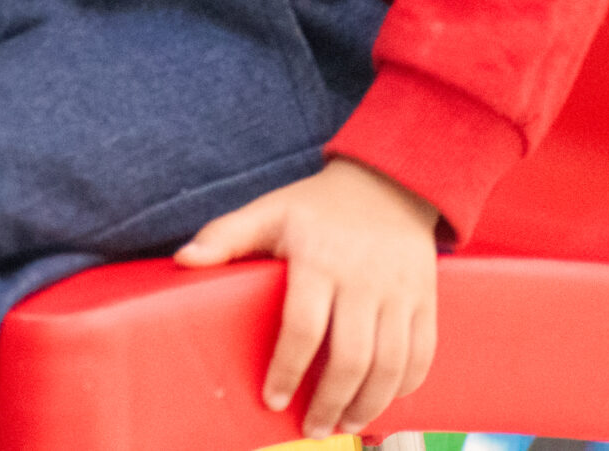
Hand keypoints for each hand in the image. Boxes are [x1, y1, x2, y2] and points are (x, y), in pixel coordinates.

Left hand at [175, 158, 438, 438]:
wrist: (388, 183)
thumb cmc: (317, 205)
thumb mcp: (269, 211)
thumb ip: (226, 235)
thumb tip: (183, 260)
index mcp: (319, 259)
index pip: (303, 327)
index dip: (287, 369)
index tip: (273, 399)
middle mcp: (364, 279)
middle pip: (352, 357)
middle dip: (331, 401)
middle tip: (312, 428)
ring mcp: (400, 291)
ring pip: (391, 363)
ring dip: (368, 404)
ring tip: (345, 424)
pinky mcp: (426, 299)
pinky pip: (422, 353)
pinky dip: (406, 385)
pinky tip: (383, 400)